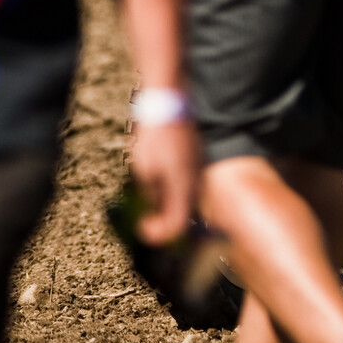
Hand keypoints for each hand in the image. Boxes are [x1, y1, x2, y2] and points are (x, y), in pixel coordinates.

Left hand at [127, 119, 200, 247]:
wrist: (168, 107)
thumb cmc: (154, 138)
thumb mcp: (144, 170)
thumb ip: (151, 195)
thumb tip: (153, 212)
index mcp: (182, 187)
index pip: (177, 225)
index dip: (160, 235)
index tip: (144, 229)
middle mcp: (195, 182)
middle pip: (186, 216)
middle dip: (166, 225)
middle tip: (147, 223)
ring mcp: (199, 171)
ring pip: (189, 202)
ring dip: (172, 210)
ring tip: (152, 208)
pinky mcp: (197, 162)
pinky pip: (190, 187)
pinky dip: (177, 196)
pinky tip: (163, 190)